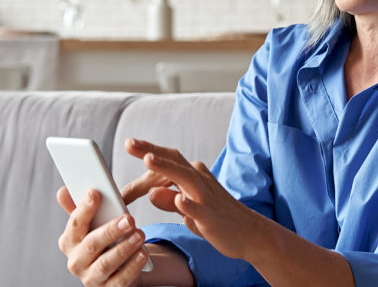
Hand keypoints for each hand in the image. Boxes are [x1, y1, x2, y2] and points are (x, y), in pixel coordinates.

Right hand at [57, 187, 148, 286]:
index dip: (84, 209)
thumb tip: (63, 191)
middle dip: (110, 231)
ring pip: (105, 264)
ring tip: (139, 235)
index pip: (75, 224)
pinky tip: (142, 254)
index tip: (95, 193)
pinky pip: (120, 280)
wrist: (115, 269)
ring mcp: (91, 278)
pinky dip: (132, 267)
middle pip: (91, 245)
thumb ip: (79, 208)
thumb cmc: (102, 241)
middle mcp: (76, 261)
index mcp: (69, 241)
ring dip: (123, 249)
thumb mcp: (91, 225)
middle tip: (129, 219)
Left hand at [123, 138, 262, 260]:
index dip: (144, 163)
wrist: (250, 234)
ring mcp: (207, 197)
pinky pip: (200, 209)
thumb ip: (168, 200)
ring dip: (167, 168)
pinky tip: (178, 199)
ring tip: (148, 160)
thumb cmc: (216, 219)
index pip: (165, 164)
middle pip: (174, 161)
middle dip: (151, 150)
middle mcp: (199, 180)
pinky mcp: (213, 217)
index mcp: (192, 175)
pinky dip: (189, 204)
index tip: (127, 150)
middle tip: (129, 143)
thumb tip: (150, 192)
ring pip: (185, 178)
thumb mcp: (186, 209)